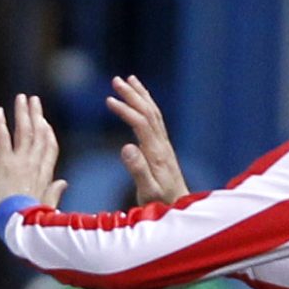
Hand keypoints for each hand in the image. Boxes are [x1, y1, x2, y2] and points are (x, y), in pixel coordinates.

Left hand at [0, 93, 66, 212]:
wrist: (20, 225)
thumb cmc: (33, 220)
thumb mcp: (48, 205)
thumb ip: (54, 191)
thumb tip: (64, 183)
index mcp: (46, 174)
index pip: (50, 147)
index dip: (47, 133)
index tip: (44, 122)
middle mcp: (35, 163)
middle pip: (39, 133)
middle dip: (37, 115)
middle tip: (33, 100)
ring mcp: (21, 161)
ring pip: (24, 130)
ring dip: (22, 112)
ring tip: (21, 98)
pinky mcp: (5, 162)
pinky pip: (3, 138)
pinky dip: (0, 123)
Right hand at [107, 75, 188, 204]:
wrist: (179, 209)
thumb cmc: (161, 204)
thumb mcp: (147, 192)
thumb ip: (137, 170)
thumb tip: (126, 147)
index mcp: (156, 154)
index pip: (141, 124)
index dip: (126, 110)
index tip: (109, 100)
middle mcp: (162, 145)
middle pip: (148, 113)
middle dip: (132, 95)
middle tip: (116, 79)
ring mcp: (164, 146)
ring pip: (153, 113)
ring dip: (141, 95)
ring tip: (129, 80)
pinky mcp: (163, 149)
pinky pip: (156, 121)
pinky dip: (147, 106)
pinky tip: (141, 100)